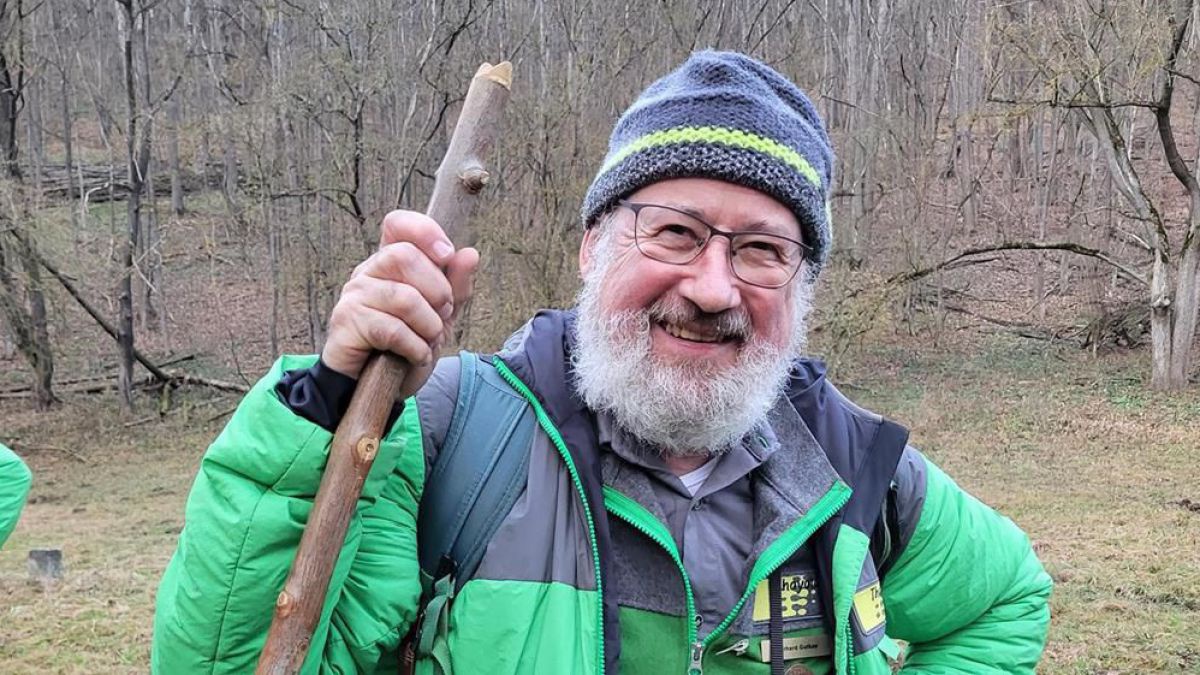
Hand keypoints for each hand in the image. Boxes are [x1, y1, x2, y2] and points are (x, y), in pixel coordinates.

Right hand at [321, 210, 478, 399]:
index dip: (424, 231)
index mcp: (390, 261)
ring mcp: (354, 295)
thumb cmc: (405, 345)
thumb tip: (470, 254)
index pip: (398, 224)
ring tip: (428, 340)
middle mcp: (368, 271)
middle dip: (437, 290)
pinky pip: (391, 329)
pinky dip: (415, 347)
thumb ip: (456, 286)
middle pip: (405, 257)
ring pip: (404, 297)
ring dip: (429, 326)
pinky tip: (416, 356)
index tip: (446, 255)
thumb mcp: (441, 315)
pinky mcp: (346, 323)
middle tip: (442, 315)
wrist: (375, 387)